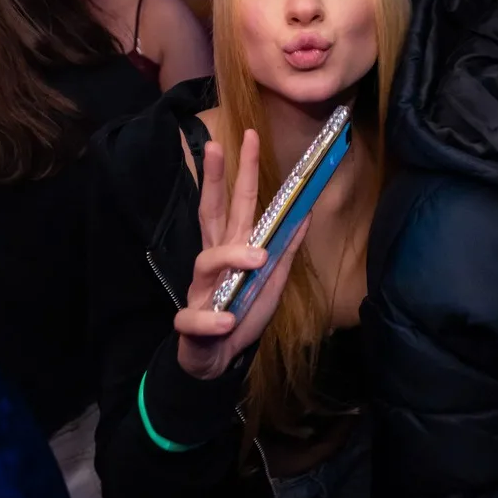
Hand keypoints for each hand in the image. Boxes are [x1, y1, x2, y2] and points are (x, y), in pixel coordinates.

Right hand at [174, 129, 308, 378]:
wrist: (216, 361)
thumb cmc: (242, 312)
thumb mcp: (272, 279)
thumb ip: (286, 247)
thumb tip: (306, 211)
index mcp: (231, 247)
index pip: (235, 203)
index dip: (241, 171)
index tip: (248, 136)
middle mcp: (212, 262)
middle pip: (210, 213)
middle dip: (213, 180)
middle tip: (216, 146)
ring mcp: (199, 290)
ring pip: (206, 262)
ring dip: (230, 257)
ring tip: (254, 259)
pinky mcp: (191, 323)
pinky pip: (195, 318)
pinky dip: (210, 320)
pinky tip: (226, 322)